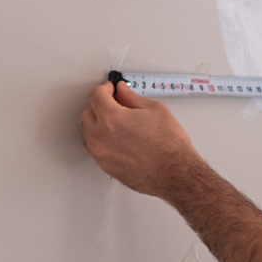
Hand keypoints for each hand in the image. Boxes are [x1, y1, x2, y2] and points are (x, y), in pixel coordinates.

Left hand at [80, 80, 203, 199]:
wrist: (175, 173)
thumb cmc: (170, 146)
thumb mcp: (155, 110)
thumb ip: (132, 98)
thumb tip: (122, 92)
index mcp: (112, 119)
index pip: (96, 96)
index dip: (104, 88)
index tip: (111, 89)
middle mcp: (100, 137)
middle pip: (87, 113)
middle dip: (98, 105)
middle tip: (113, 103)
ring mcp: (101, 155)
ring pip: (88, 132)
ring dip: (97, 123)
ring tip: (116, 121)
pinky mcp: (105, 167)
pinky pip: (96, 148)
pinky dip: (102, 139)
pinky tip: (117, 137)